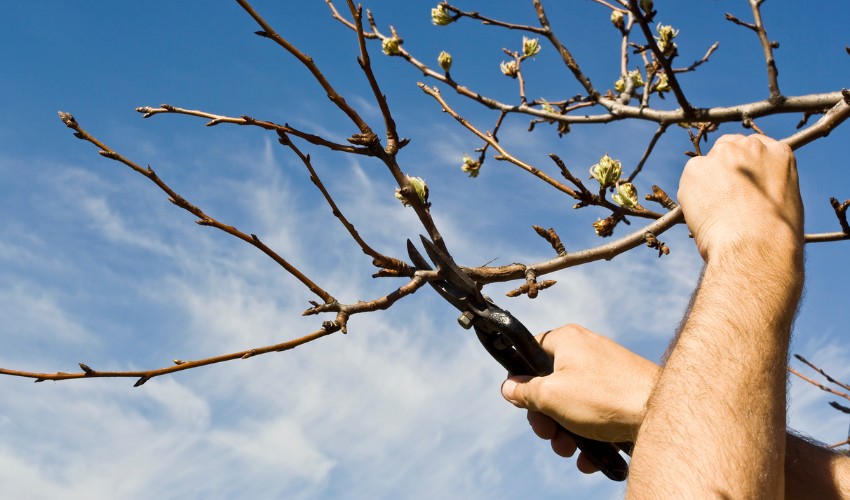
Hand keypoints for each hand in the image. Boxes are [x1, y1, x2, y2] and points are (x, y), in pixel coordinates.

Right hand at [500, 324, 658, 471]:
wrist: (661, 413)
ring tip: (571, 451)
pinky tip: (590, 458)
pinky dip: (588, 435)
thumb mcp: (551, 396)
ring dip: (565, 432)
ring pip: (572, 403)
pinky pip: (595, 413)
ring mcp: (606, 373)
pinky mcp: (622, 394)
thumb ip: (525, 392)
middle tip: (548, 435)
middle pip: (550, 384)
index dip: (521, 378)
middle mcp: (586, 351)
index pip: (530, 350)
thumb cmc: (605, 398)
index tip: (521, 401)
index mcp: (566, 340)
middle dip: (546, 417)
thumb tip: (508, 388)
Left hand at [677, 134, 802, 261]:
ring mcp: (721, 154)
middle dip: (723, 167)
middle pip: (728, 147)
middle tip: (721, 195)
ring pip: (706, 165)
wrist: (755, 244)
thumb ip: (769, 186)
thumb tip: (754, 194)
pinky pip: (688, 180)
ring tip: (714, 212)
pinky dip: (690, 196)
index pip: (755, 147)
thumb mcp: (787, 204)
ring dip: (706, 183)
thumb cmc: (775, 235)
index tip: (740, 181)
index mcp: (779, 153)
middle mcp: (750, 146)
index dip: (744, 164)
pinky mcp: (696, 167)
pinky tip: (702, 214)